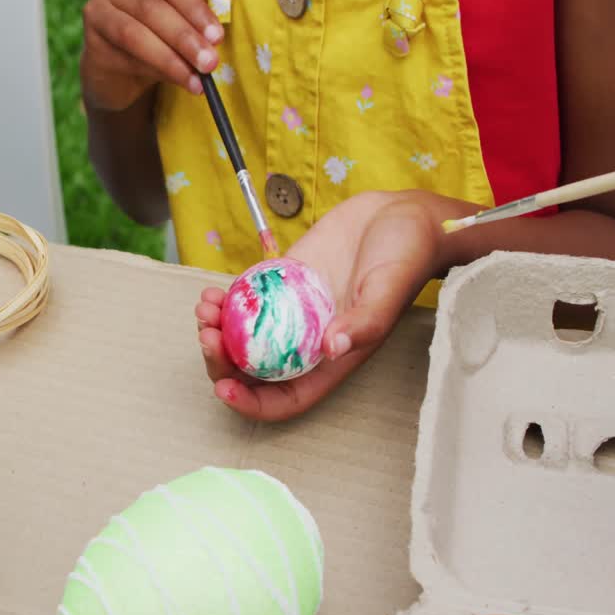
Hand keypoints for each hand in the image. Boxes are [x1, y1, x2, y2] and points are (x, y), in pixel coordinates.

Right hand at [81, 0, 222, 111]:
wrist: (118, 70)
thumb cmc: (155, 36)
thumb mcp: (176, 19)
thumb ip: (190, 19)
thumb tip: (213, 39)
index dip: (194, 8)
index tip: (217, 36)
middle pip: (151, 7)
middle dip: (184, 37)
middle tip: (209, 62)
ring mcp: (96, 10)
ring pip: (135, 35)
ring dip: (170, 59)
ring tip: (197, 79)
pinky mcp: (91, 43)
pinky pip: (126, 58)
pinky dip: (157, 71)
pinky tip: (181, 82)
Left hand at [195, 190, 478, 421]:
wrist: (403, 213)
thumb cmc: (408, 255)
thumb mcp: (388, 288)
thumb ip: (364, 322)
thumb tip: (332, 349)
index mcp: (332, 358)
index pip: (285, 398)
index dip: (251, 402)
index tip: (223, 386)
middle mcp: (306, 341)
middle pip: (252, 371)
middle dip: (222, 361)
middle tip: (208, 333)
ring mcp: (291, 312)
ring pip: (241, 337)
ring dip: (216, 330)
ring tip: (206, 307)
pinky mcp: (282, 282)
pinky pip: (244, 303)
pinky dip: (224, 303)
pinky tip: (213, 292)